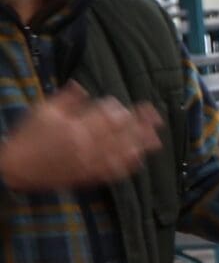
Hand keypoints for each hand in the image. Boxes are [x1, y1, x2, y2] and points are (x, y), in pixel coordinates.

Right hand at [0, 85, 163, 191]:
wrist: (16, 168)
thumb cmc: (28, 136)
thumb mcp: (43, 111)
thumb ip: (66, 99)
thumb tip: (83, 86)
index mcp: (76, 128)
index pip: (108, 118)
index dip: (125, 112)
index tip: (137, 107)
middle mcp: (86, 146)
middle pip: (120, 135)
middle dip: (141, 126)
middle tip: (158, 118)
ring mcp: (88, 164)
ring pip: (120, 154)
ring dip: (140, 146)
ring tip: (156, 139)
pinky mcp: (87, 177)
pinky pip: (111, 173)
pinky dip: (127, 166)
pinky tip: (139, 160)